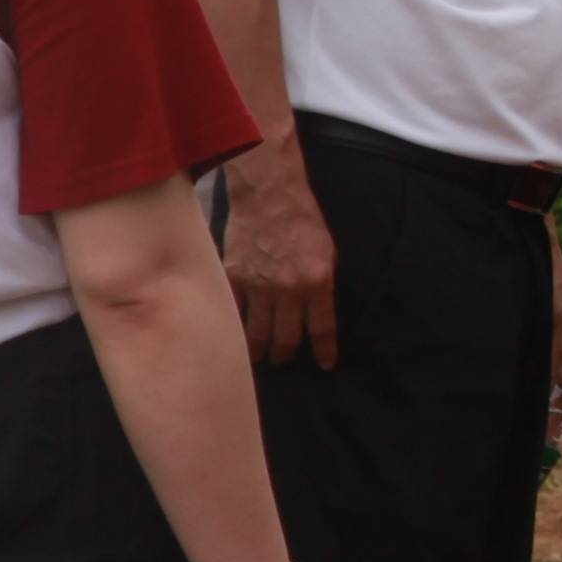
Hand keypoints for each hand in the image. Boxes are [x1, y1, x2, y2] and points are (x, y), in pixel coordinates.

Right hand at [226, 139, 337, 367]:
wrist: (269, 197)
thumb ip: (322, 284)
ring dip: (259, 349)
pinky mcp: (234, 278)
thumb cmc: (304, 222)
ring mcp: (258, 286)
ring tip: (259, 356)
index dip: (324, 350)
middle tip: (283, 359)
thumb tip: (317, 312)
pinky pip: (234, 313)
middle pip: (286, 337)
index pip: (323, 328)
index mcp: (318, 282)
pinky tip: (236, 335)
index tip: (325, 364)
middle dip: (285, 353)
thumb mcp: (328, 253)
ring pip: (257, 332)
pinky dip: (236, 326)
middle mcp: (288, 289)